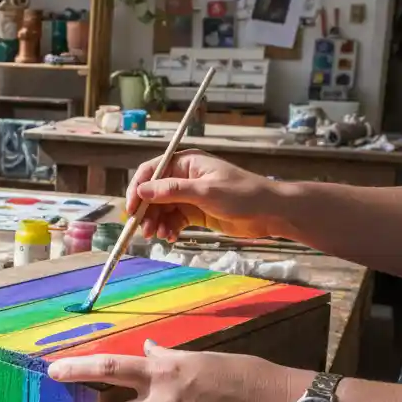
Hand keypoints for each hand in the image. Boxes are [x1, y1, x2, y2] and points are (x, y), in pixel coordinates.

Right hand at [125, 150, 278, 241]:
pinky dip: (168, 229)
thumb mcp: (205, 192)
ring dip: (156, 223)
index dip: (138, 189)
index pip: (151, 171)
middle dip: (146, 212)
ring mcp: (189, 195)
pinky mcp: (195, 212)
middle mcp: (184, 177)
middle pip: (153, 193)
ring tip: (159, 237)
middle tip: (144, 231)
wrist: (270, 213)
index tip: (131, 209)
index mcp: (186, 163)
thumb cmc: (242, 195)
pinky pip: (173, 220)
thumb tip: (141, 191)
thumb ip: (172, 190)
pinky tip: (171, 238)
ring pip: (161, 209)